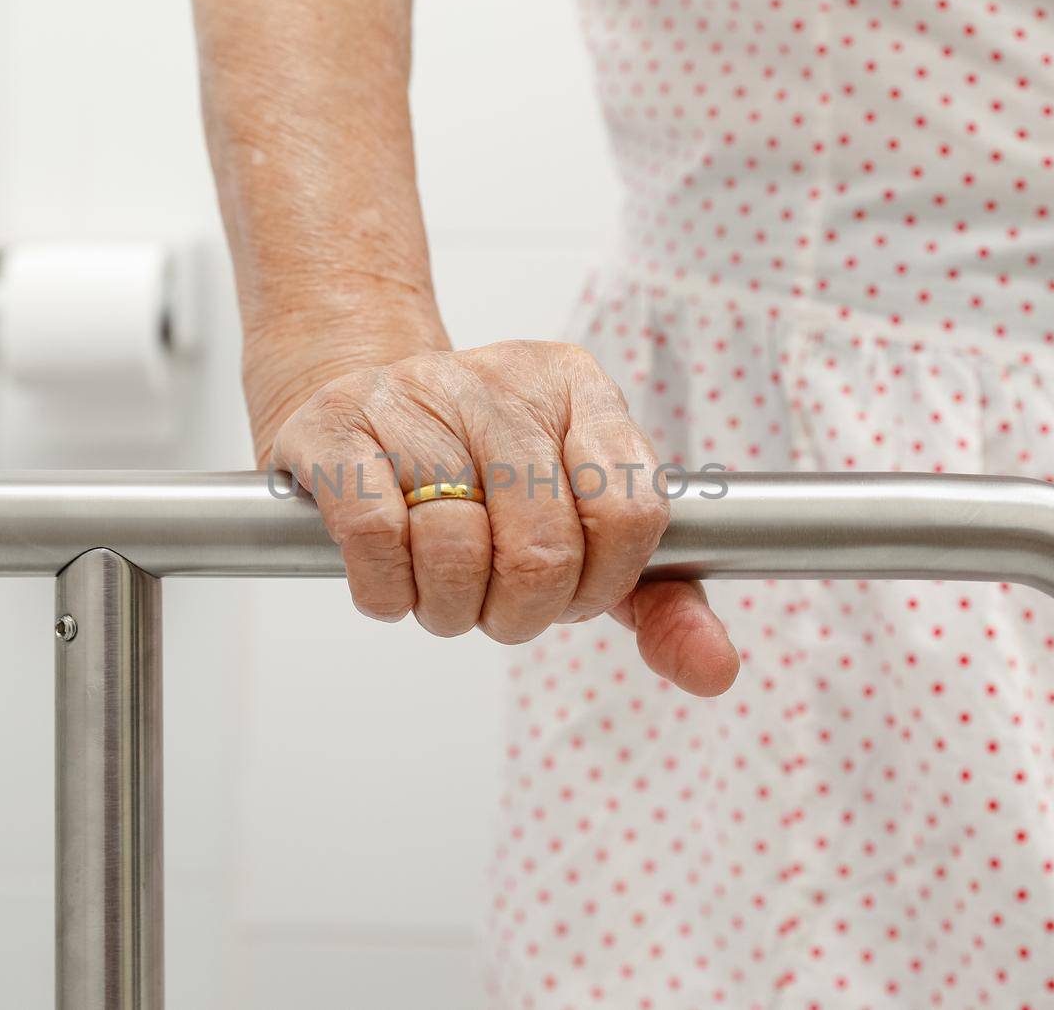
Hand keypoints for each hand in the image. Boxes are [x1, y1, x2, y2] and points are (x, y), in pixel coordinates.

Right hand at [269, 340, 739, 696]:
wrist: (356, 402)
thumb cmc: (482, 478)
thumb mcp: (584, 520)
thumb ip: (659, 598)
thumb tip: (716, 671)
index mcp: (578, 390)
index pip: (629, 514)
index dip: (598, 584)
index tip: (569, 590)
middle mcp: (503, 382)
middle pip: (542, 549)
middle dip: (517, 612)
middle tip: (493, 601)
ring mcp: (414, 397)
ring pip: (454, 549)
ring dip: (445, 608)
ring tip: (438, 588)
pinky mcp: (336, 428)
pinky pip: (377, 541)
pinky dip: (386, 592)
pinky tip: (390, 577)